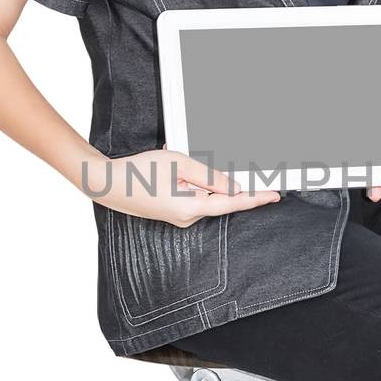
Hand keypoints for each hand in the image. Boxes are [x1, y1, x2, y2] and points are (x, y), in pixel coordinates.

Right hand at [97, 147, 281, 226]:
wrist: (106, 184)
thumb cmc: (138, 173)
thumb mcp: (180, 164)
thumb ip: (210, 176)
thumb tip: (233, 186)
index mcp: (192, 208)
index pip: (233, 203)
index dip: (256, 198)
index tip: (274, 195)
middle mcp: (188, 218)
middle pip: (217, 196)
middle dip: (212, 176)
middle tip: (195, 163)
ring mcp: (179, 217)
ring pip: (202, 193)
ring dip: (194, 175)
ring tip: (169, 163)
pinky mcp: (172, 212)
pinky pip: (188, 194)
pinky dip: (184, 180)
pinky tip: (166, 170)